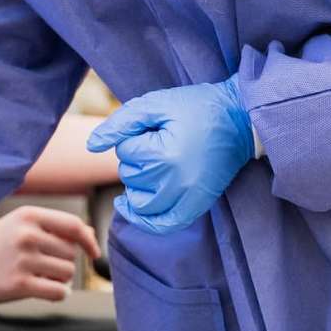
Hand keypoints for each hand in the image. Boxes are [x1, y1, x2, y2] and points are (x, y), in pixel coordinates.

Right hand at [0, 207, 100, 303]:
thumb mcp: (20, 225)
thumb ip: (54, 227)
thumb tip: (90, 234)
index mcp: (29, 215)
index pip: (73, 225)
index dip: (89, 240)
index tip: (93, 252)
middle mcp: (27, 235)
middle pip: (71, 253)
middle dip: (63, 262)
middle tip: (41, 265)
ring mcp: (23, 260)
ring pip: (67, 273)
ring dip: (59, 278)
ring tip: (37, 275)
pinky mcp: (19, 285)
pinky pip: (58, 292)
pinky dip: (57, 294)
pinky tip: (43, 290)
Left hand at [87, 76, 253, 233]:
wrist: (239, 119)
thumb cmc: (196, 107)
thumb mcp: (155, 104)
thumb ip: (120, 123)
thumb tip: (91, 146)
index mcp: (165, 156)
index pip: (125, 151)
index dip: (135, 135)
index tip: (157, 126)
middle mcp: (176, 184)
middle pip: (130, 177)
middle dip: (136, 158)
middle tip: (160, 141)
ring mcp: (188, 199)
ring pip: (140, 202)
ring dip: (138, 184)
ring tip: (155, 164)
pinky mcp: (197, 207)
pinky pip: (162, 225)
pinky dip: (144, 221)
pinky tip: (131, 207)